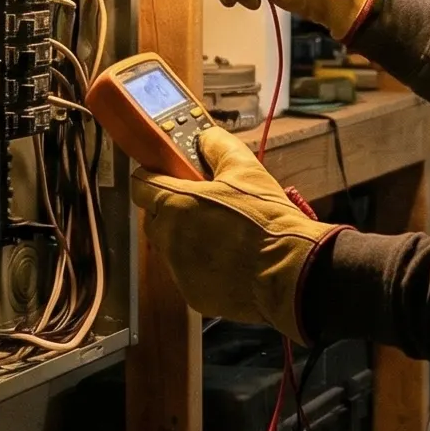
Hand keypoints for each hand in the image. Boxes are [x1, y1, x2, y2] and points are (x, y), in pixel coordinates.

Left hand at [130, 125, 347, 341]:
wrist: (289, 270)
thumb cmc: (266, 220)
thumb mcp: (245, 169)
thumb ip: (217, 146)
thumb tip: (205, 137)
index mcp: (174, 203)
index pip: (140, 184)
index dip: (154, 176)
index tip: (168, 175)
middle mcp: (168, 238)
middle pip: (153, 218)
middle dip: (171, 209)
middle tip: (202, 203)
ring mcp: (179, 269)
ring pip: (172, 247)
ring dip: (188, 238)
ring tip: (223, 233)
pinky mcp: (192, 293)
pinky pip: (188, 273)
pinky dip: (202, 265)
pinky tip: (229, 258)